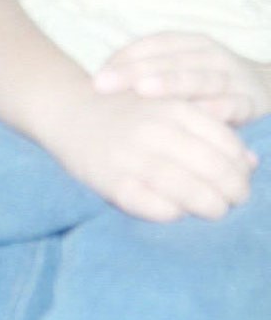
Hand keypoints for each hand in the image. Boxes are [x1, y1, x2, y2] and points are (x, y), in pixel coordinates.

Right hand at [44, 87, 256, 221]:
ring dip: (211, 206)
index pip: (226, 144)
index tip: (241, 179)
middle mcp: (153, 129)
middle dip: (233, 191)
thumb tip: (252, 162)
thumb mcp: (166, 106)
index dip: (241, 167)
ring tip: (214, 210)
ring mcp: (131, 155)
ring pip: (189, 191)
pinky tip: (176, 211)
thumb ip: (208, 128)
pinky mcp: (111, 181)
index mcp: (171, 106)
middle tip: (233, 200)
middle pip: (213, 169)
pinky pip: (153, 207)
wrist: (66, 109)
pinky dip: (172, 213)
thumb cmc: (126, 112)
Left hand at [93, 32, 270, 124]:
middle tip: (104, 84)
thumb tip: (98, 80)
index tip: (97, 74)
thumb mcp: (179, 73)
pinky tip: (192, 113)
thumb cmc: (206, 86)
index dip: (124, 57)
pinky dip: (215, 108)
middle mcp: (210, 54)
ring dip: (171, 83)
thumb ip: (147, 72)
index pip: (152, 44)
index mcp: (189, 43)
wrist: (265, 91)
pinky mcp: (253, 100)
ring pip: (199, 77)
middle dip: (134, 71)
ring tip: (142, 91)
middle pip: (168, 59)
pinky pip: (234, 103)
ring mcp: (233, 75)